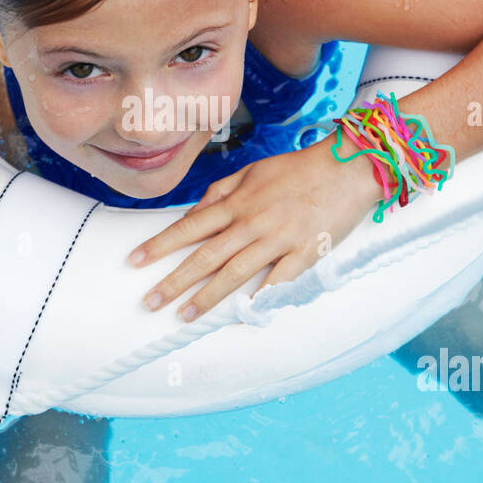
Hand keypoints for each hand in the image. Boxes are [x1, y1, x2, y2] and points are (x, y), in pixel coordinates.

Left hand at [125, 133, 383, 321]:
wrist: (347, 167)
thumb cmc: (298, 169)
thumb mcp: (253, 171)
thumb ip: (221, 193)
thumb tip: (194, 213)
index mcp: (237, 202)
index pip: (190, 227)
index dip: (160, 245)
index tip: (135, 260)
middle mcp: (252, 222)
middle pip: (205, 255)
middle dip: (174, 280)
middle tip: (150, 301)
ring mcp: (278, 239)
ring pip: (234, 272)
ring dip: (206, 296)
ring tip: (184, 315)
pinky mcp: (305, 253)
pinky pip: (278, 280)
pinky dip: (261, 297)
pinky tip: (243, 314)